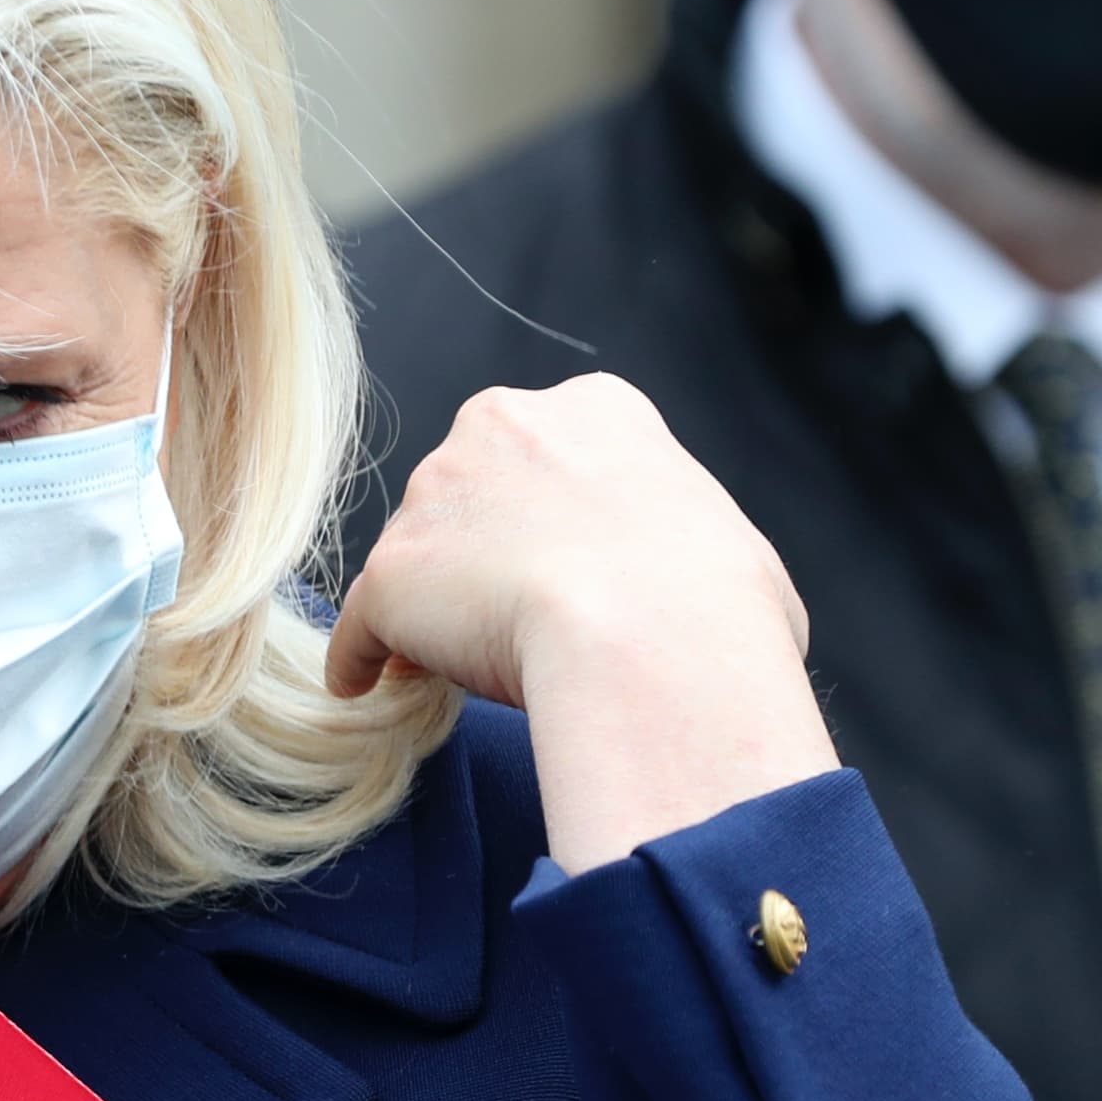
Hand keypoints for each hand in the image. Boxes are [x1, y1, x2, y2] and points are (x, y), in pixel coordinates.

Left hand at [331, 374, 836, 864]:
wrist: (649, 639)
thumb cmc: (718, 607)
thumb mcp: (739, 552)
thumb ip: (692, 554)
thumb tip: (708, 601)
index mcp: (597, 411)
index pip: (553, 455)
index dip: (557, 521)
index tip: (568, 573)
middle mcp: (500, 425)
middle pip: (474, 491)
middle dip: (486, 553)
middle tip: (514, 624)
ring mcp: (436, 494)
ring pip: (420, 555)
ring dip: (431, 605)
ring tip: (455, 669)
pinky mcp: (390, 571)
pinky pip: (362, 623)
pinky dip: (362, 657)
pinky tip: (367, 689)